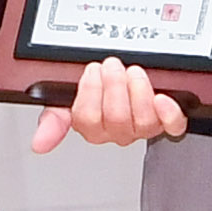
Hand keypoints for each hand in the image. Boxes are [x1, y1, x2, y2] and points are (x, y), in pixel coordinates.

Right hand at [29, 57, 191, 149]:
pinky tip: (163, 99)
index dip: (90, 93)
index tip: (92, 71)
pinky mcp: (166, 122)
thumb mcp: (68, 99)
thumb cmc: (96, 90)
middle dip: (114, 86)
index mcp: (92, 127)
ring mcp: (142, 127)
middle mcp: (117, 131)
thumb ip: (53, 120)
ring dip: (138, 91)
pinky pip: (173, 127)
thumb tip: (38, 144)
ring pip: (142, 121)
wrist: (124, 78)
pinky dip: (170, 113)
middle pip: (116, 118)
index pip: (87, 119)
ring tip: (132, 73)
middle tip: (112, 66)